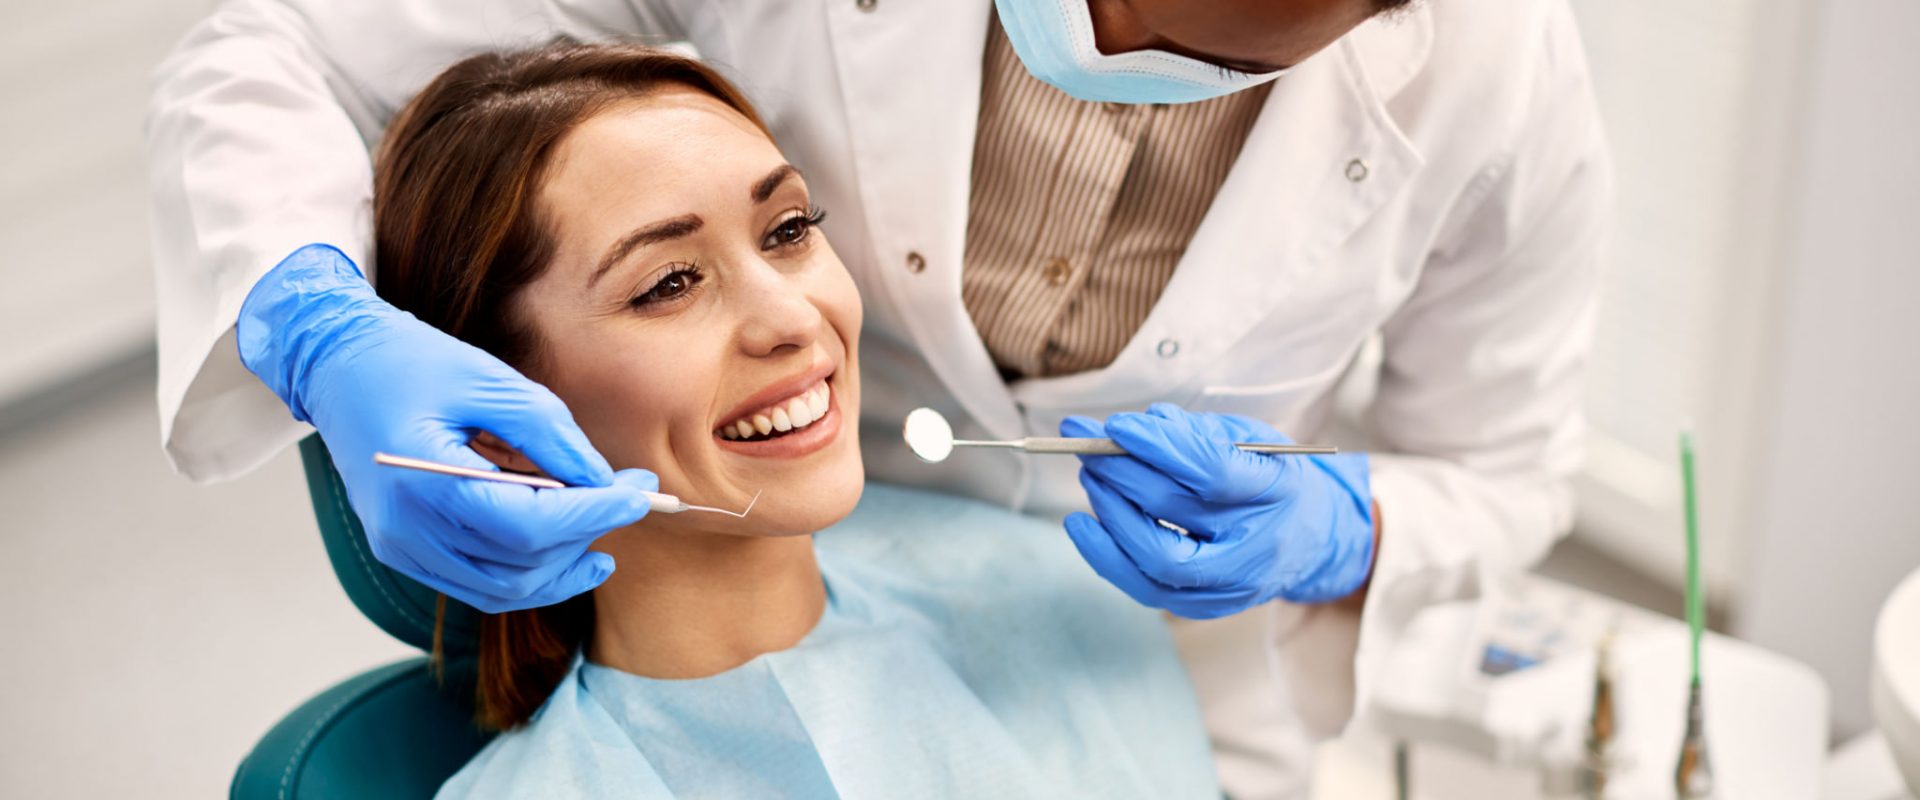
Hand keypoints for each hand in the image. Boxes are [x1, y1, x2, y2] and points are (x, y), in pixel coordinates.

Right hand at [238, 244, 655, 612]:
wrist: (336, 366)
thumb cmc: (408, 361)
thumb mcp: (489, 379)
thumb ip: (550, 434)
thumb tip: (604, 481)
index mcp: (423, 481)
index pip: (529, 525)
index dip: (593, 515)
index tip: (641, 493)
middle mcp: (407, 529)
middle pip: (520, 565)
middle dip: (586, 535)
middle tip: (630, 496)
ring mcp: (401, 547)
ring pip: (503, 588)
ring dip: (562, 565)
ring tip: (603, 527)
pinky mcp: (403, 551)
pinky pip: (477, 584)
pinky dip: (527, 574)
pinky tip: (565, 549)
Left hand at [1061, 403, 1374, 617]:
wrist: (1309, 540)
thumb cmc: (1270, 479)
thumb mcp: (1251, 440)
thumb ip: (1199, 431)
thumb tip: (1141, 425)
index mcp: (1277, 489)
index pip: (1212, 470)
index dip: (1159, 446)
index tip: (1117, 426)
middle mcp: (1256, 543)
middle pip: (1174, 510)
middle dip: (1120, 473)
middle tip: (1089, 445)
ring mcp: (1230, 583)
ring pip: (1157, 557)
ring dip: (1110, 512)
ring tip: (1091, 475)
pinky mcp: (1203, 607)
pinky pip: (1145, 587)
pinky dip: (1106, 555)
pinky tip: (1082, 525)